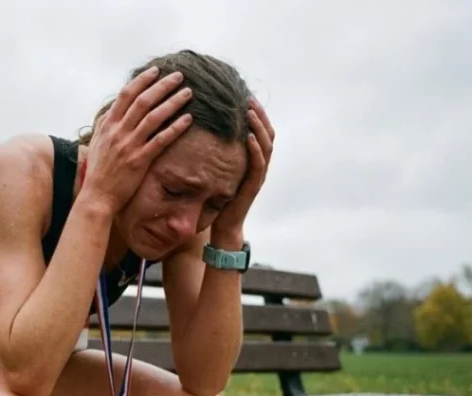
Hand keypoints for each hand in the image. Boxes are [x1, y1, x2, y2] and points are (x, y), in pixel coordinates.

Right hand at [82, 66, 193, 213]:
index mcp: (108, 125)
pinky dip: (175, 127)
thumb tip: (112, 108)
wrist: (97, 196)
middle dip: (162, 86)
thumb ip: (105, 124)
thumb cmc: (98, 172)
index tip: (156, 71)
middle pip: (143, 101)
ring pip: (154, 117)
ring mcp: (129, 146)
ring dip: (172, 102)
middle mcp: (118, 132)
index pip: (126, 95)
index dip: (142, 81)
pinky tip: (188, 119)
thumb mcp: (97, 143)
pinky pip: (160, 140)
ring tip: (187, 93)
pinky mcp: (140, 160)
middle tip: (178, 76)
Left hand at [212, 98, 274, 238]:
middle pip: (267, 132)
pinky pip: (258, 165)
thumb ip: (218, 151)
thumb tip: (204, 129)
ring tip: (249, 111)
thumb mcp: (218, 169)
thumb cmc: (219, 197)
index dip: (255, 112)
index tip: (243, 94)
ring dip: (259, 127)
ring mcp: (258, 175)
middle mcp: (259, 164)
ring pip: (266, 145)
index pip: (259, 129)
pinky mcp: (253, 186)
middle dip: (259, 113)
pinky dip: (255, 149)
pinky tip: (249, 137)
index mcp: (252, 158)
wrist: (225, 226)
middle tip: (248, 96)